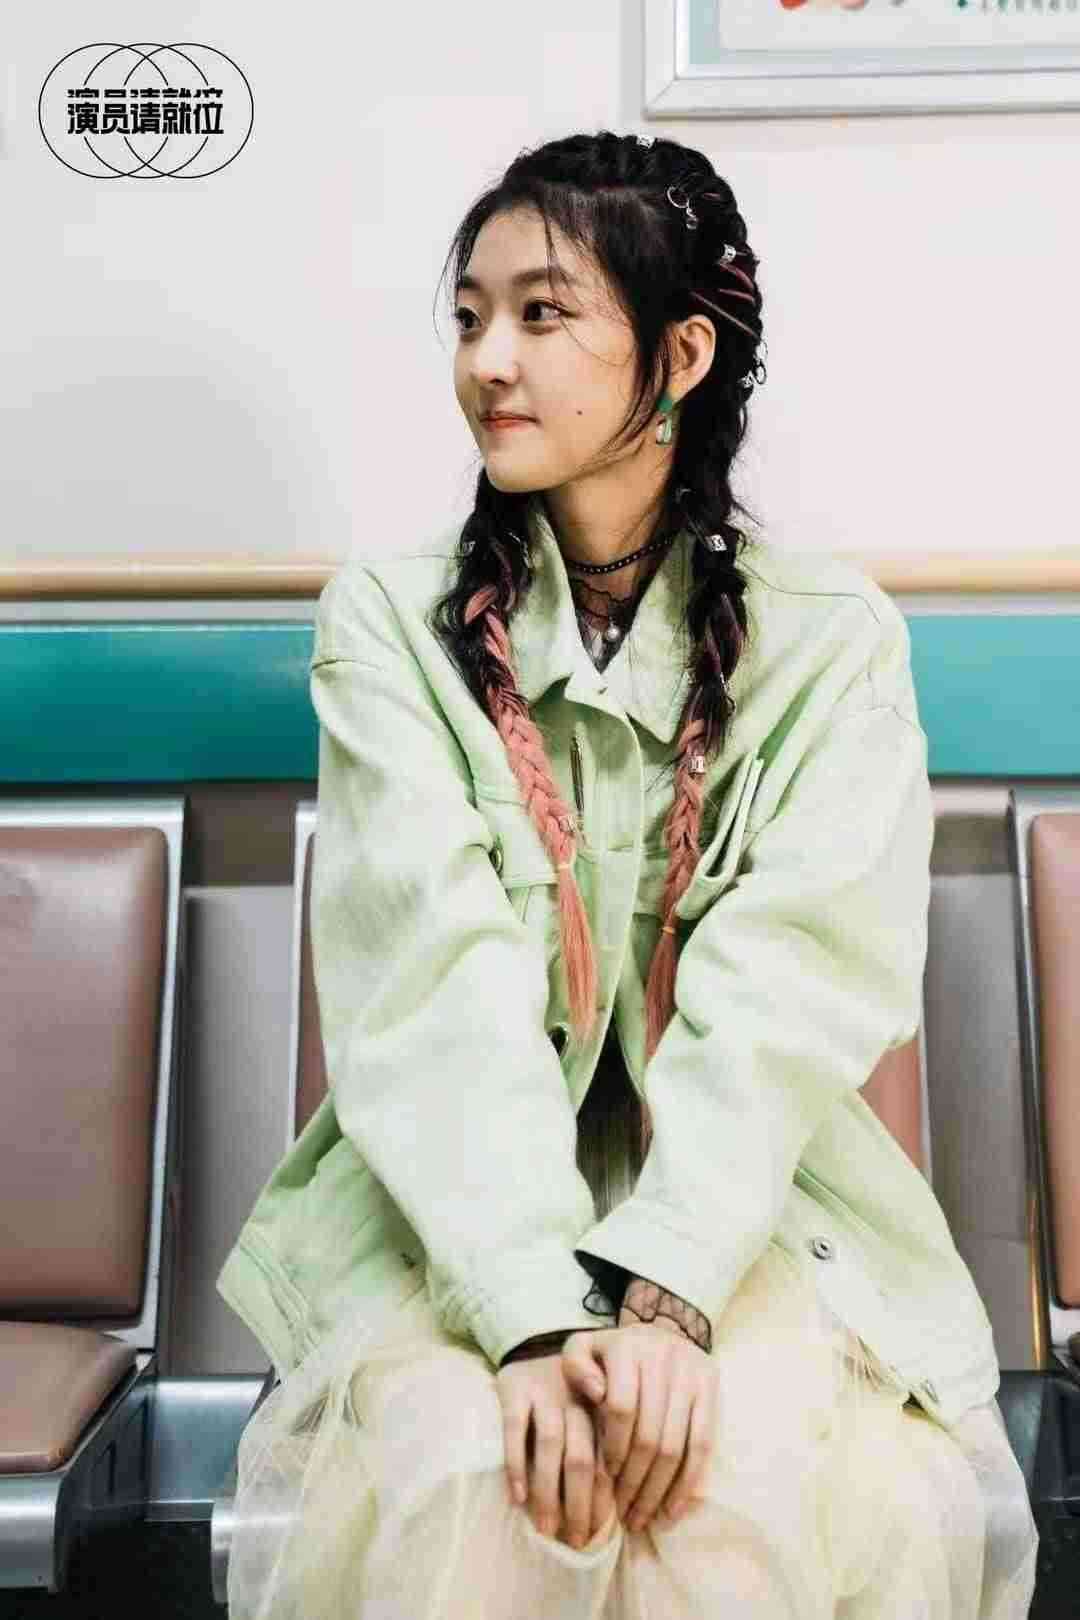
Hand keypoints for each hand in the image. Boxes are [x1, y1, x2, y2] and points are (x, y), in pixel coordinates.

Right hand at [495, 1351, 615, 1548]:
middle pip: (581, 1458)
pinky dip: (517, 1464)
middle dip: (579, 1504)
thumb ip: (600, 1453)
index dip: (602, 1501)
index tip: (596, 1536)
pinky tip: (518, 1496)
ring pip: (550, 1446)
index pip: (605, 1461)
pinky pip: (515, 1428)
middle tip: (575, 1541)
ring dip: (548, 1492)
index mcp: (601, 1409)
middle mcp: (576, 1400)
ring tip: (546, 1528)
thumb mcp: (590, 1414)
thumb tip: (609, 1517)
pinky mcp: (515, 1387)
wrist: (534, 1343)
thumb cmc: (567, 1394)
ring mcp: (545, 1392)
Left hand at [560, 1317, 716, 1534]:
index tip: (607, 1478)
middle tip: (623, 1514)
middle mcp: (662, 1357)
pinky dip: (688, 1483)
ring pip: (675, 1446)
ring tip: (642, 1518)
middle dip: (634, 1481)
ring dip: (658, 1490)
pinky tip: (672, 1510)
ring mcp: (690, 1373)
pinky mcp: (710, 1388)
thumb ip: (575, 1365)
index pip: (621, 1408)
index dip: (614, 1448)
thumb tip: (596, 1392)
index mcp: (627, 1347)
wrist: (661, 1331)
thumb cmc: (612, 1354)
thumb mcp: (584, 1349)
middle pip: (649, 1435)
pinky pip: (703, 1444)